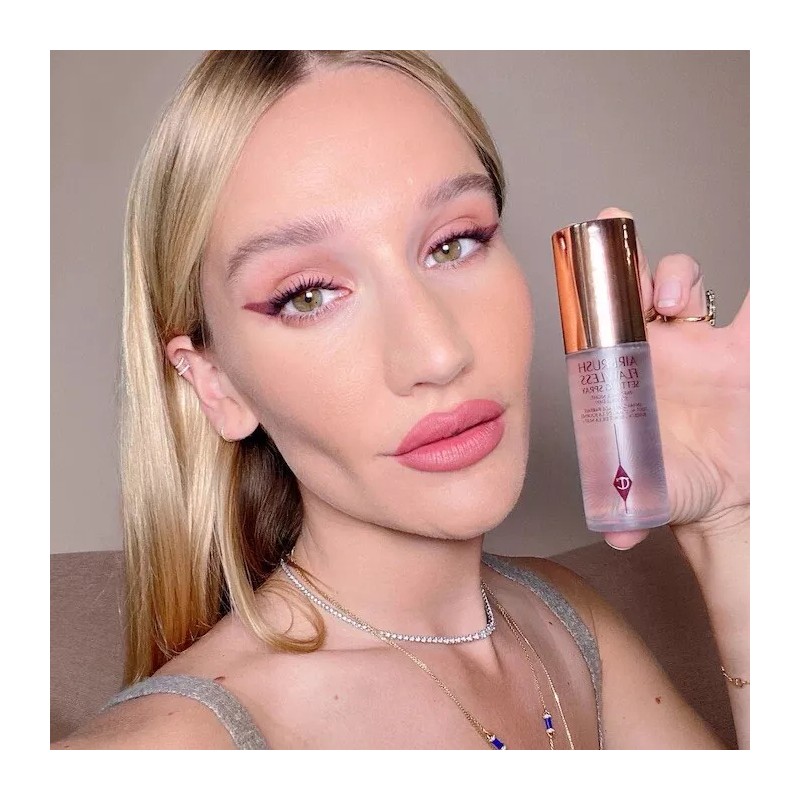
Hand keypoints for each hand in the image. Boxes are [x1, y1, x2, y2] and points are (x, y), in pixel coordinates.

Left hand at [595, 208, 749, 549]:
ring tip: (674, 294)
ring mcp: (703, 343)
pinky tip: (761, 269)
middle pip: (636, 286)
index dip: (591, 293)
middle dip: (629, 266)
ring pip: (687, 283)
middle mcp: (657, 349)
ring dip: (678, 273)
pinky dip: (762, 289)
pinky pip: (757, 307)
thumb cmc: (678, 484)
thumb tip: (617, 533)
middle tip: (627, 266)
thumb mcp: (651, 494)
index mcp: (624, 372)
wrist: (729, 498)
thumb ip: (631, 510)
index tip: (585, 275)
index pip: (600, 321)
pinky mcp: (749, 349)